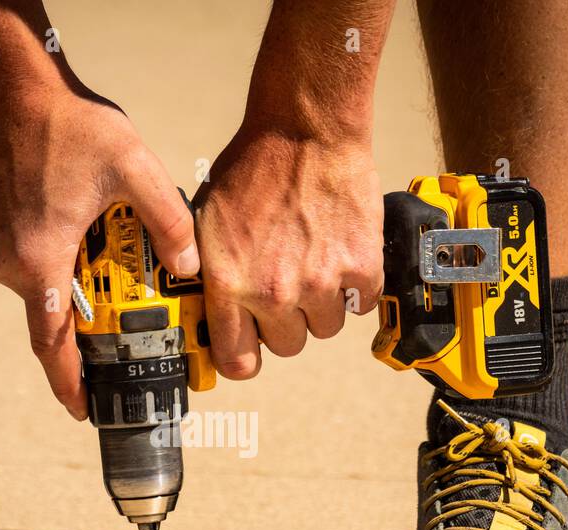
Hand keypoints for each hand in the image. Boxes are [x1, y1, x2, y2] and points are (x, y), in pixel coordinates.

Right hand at [0, 88, 197, 419]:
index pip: (53, 346)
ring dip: (71, 287)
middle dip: (88, 326)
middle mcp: (8, 263)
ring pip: (39, 286)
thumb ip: (169, 223)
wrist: (11, 85)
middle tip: (122, 320)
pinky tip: (77, 232)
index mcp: (41, 262)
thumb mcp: (134, 170)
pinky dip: (52, 260)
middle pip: (52, 315)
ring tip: (105, 263)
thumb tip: (193, 267)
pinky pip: (23, 260)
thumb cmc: (66, 125)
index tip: (85, 411)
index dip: (70, 385)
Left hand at [192, 124, 384, 379]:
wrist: (306, 129)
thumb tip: (209, 313)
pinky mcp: (362, 268)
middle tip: (286, 286)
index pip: (237, 362)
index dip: (244, 357)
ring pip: (326, 327)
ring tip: (314, 264)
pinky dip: (356, 286)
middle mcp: (274, 293)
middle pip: (288, 346)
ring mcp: (321, 283)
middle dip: (287, 322)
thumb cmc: (253, 167)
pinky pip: (361, 303)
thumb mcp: (205, 223)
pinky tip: (340, 254)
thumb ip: (210, 273)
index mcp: (230, 284)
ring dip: (322, 304)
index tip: (250, 346)